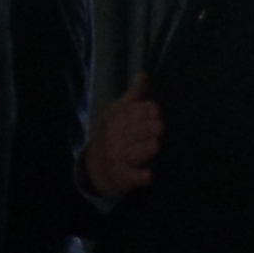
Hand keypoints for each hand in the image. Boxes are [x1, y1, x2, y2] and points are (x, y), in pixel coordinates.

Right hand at [85, 73, 163, 199]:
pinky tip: (148, 176)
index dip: (144, 111)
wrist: (94, 166)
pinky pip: (130, 177)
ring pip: (132, 154)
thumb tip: (143, 74)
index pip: (130, 113)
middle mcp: (117, 138)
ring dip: (143, 149)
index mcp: (117, 120)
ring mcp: (119, 158)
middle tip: (159, 127)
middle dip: (147, 129)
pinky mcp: (123, 177)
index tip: (155, 110)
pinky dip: (138, 177)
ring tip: (154, 146)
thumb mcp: (118, 112)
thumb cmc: (113, 134)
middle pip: (133, 132)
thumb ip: (134, 96)